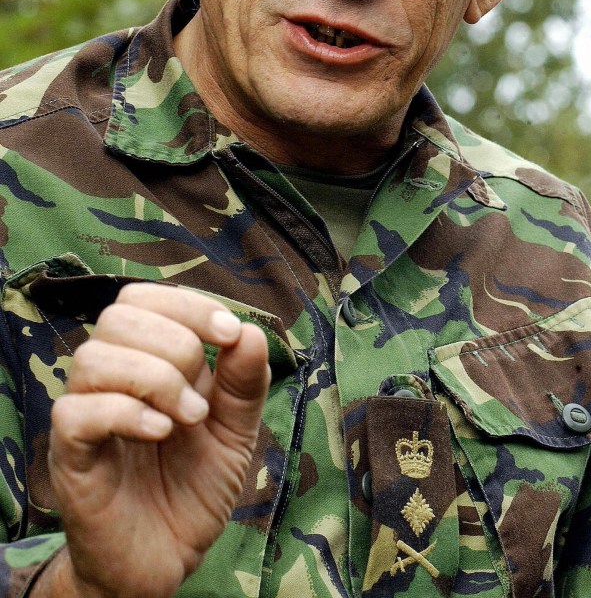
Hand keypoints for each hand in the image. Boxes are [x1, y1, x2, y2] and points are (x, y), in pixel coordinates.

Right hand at [47, 283, 269, 597]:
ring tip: (187, 420)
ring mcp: (86, 414)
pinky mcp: (70, 455)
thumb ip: (243, 384)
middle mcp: (110, 377)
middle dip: (176, 343)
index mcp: (145, 359)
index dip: (189, 305)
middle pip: (119, 315)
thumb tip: (252, 331)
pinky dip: (125, 413)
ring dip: (155, 379)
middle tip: (204, 397)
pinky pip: (77, 412)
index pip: (146, 298)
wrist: (166, 559)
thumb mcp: (234, 432)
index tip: (229, 334)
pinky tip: (160, 432)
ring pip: (93, 356)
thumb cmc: (193, 488)